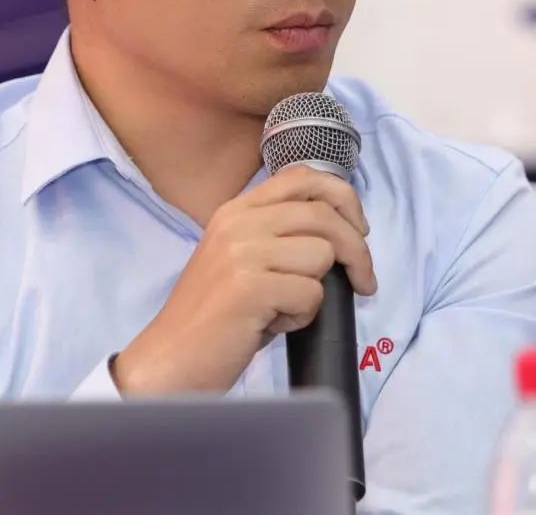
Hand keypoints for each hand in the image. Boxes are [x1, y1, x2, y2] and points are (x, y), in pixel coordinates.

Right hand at [110, 164, 375, 394]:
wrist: (171, 359)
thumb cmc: (216, 317)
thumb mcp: (242, 259)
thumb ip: (279, 235)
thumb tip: (341, 231)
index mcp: (236, 209)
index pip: (303, 177)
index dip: (342, 198)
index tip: (358, 230)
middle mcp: (237, 221)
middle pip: (323, 214)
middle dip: (357, 250)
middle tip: (364, 281)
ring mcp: (241, 252)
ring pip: (322, 254)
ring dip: (317, 290)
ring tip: (285, 308)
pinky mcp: (249, 287)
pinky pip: (310, 294)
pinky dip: (302, 317)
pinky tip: (272, 324)